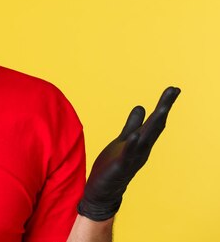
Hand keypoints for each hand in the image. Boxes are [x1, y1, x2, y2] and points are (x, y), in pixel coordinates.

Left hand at [77, 86, 180, 220]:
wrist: (104, 190)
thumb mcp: (123, 139)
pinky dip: (132, 144)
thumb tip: (141, 106)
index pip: (155, 120)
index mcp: (142, 141)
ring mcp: (133, 158)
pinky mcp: (120, 166)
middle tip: (173, 91)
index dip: (164, 104)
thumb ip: (132, 124)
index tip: (174, 88)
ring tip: (162, 108)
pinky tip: (135, 134)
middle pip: (155, 126)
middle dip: (164, 108)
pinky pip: (128, 154)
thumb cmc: (114, 164)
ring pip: (146, 139)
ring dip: (153, 124)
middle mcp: (142, 148)